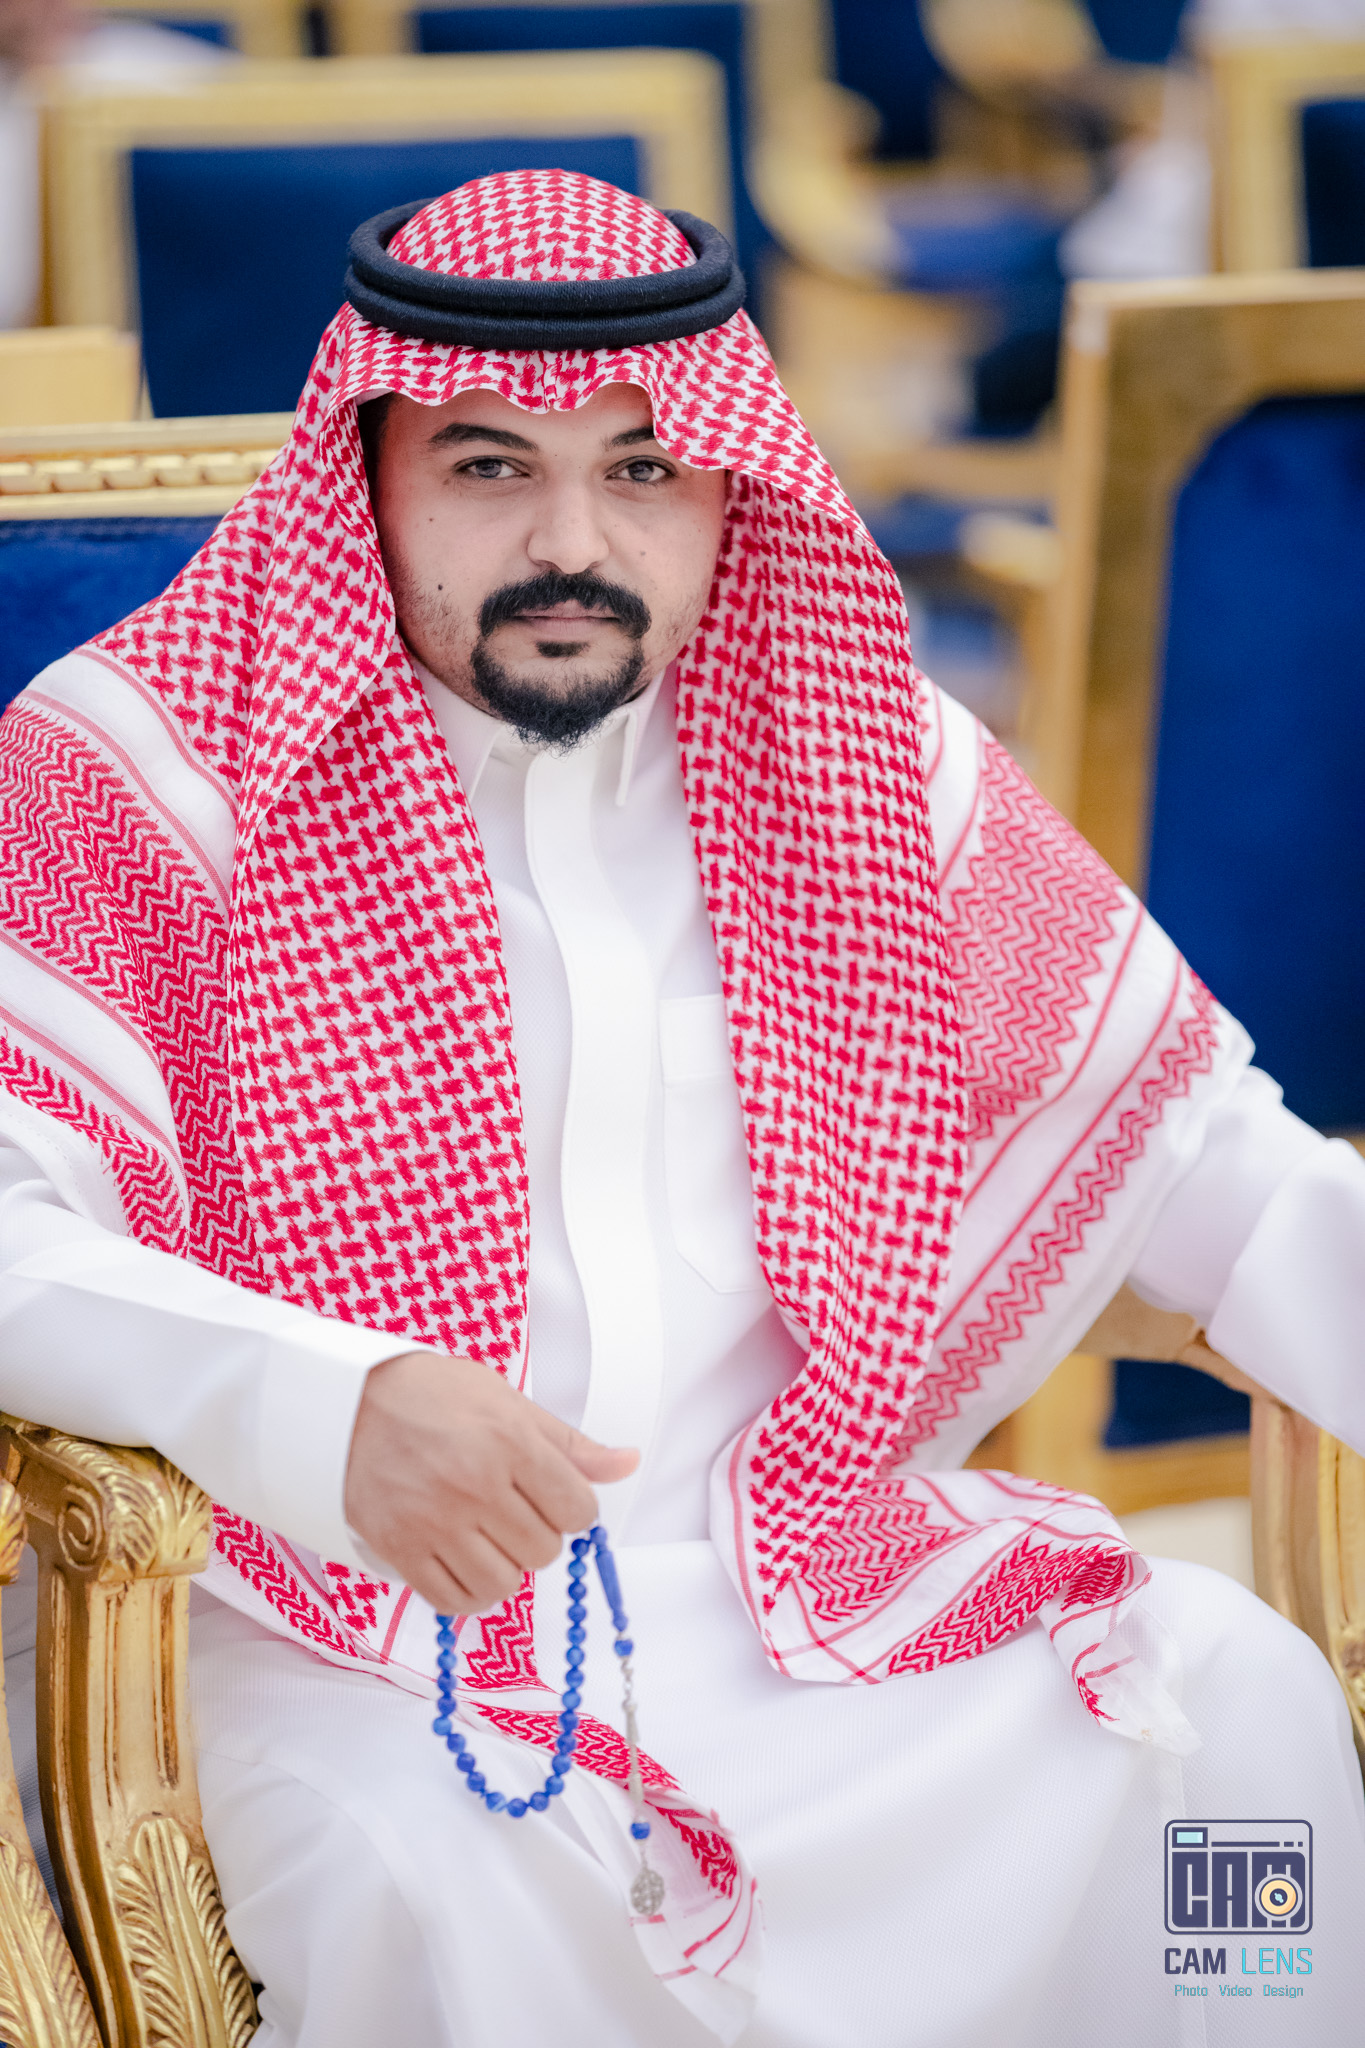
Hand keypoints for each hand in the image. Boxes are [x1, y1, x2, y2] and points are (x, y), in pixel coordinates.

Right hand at [343, 1351, 637, 1612]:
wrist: (345, 1401)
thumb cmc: (431, 1394)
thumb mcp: (507, 1401)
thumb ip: (568, 1443)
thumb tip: (627, 1463)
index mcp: (509, 1441)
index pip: (578, 1511)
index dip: (573, 1508)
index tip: (553, 1497)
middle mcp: (475, 1485)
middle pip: (544, 1552)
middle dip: (538, 1535)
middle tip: (513, 1510)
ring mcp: (435, 1521)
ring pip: (503, 1585)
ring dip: (505, 1566)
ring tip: (488, 1537)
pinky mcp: (400, 1549)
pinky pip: (453, 1602)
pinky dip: (467, 1591)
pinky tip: (463, 1560)